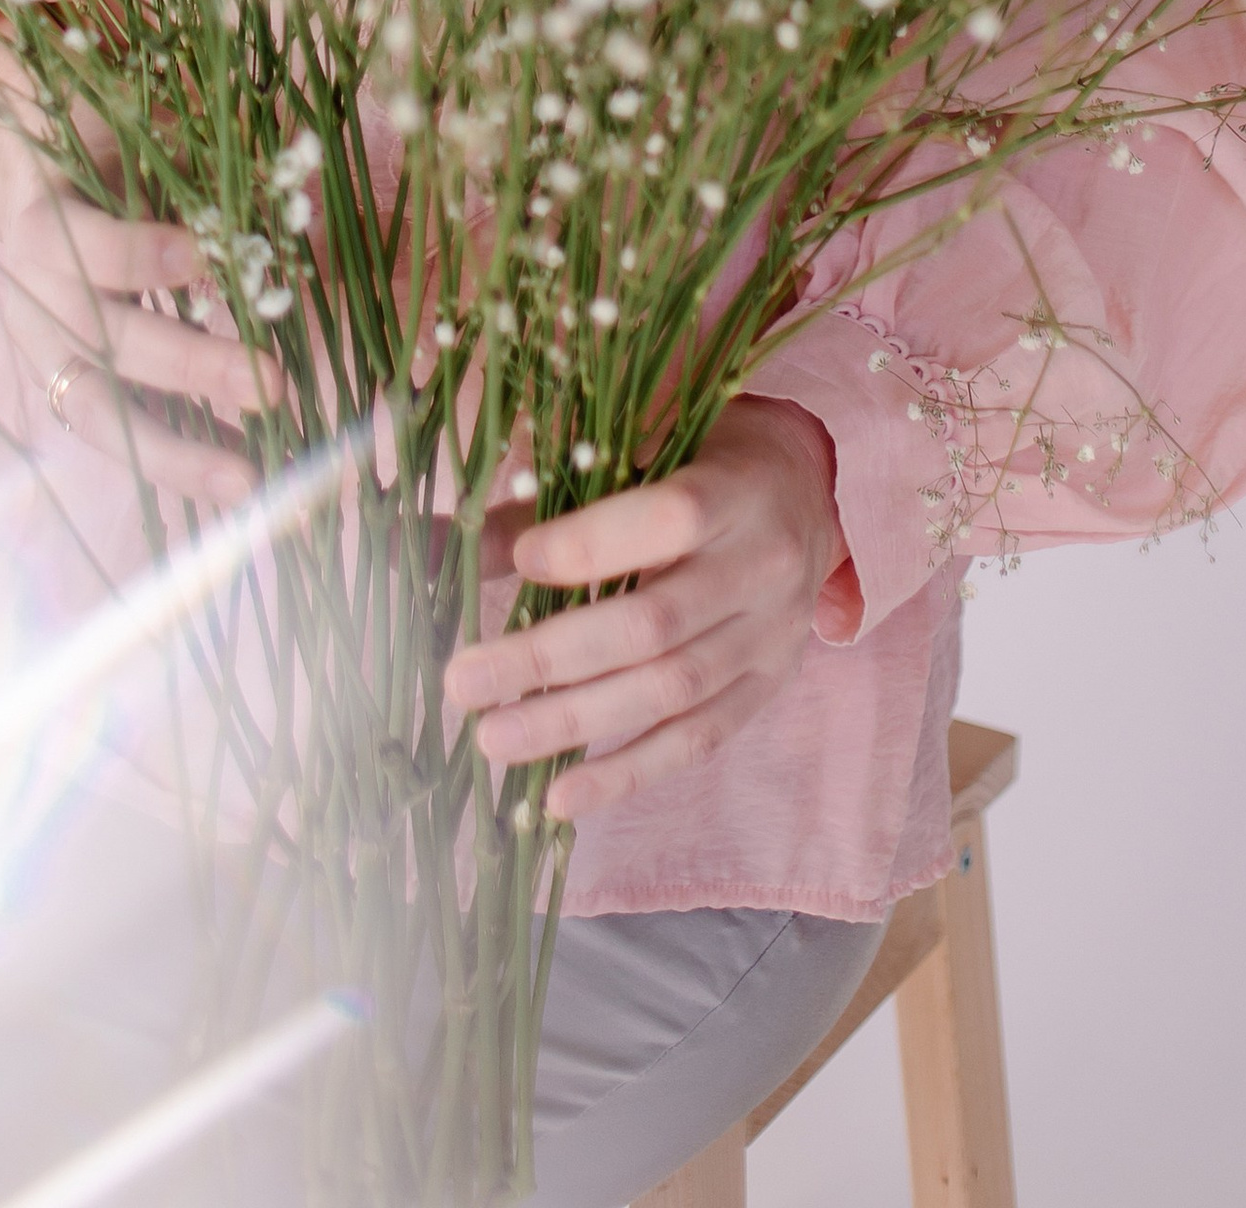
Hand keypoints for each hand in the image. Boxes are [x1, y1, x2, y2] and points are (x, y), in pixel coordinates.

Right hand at [0, 29, 280, 510]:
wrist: (6, 170)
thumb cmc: (82, 135)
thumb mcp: (119, 123)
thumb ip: (187, 149)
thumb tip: (286, 186)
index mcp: (37, 215)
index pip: (78, 242)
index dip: (137, 253)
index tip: (204, 255)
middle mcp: (33, 294)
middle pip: (102, 343)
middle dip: (188, 367)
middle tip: (270, 383)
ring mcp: (44, 349)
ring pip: (98, 413)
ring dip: (175, 452)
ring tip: (249, 483)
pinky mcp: (65, 385)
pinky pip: (115, 431)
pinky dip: (170, 459)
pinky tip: (234, 482)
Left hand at [442, 398, 855, 819]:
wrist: (810, 495)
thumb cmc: (702, 457)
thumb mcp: (645, 449)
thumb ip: (551, 498)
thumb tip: (435, 542)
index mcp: (736, 489)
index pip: (670, 519)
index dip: (592, 544)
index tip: (518, 560)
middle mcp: (762, 567)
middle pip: (654, 623)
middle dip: (549, 657)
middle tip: (462, 680)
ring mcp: (770, 638)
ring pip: (670, 692)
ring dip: (574, 723)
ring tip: (491, 739)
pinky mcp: (765, 690)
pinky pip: (695, 742)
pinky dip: (625, 774)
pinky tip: (558, 795)